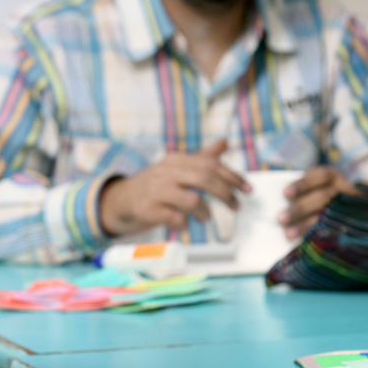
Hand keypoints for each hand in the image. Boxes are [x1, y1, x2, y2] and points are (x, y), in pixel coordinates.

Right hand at [98, 141, 249, 237]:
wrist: (120, 200)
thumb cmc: (154, 185)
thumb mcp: (176, 168)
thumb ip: (201, 157)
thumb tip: (224, 143)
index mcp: (176, 160)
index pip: (210, 164)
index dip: (232, 176)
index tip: (247, 189)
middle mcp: (166, 172)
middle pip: (204, 179)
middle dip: (226, 194)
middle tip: (235, 205)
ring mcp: (157, 192)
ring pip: (193, 200)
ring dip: (205, 212)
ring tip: (204, 218)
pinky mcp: (149, 210)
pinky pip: (176, 218)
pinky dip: (185, 224)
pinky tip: (184, 224)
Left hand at [279, 166, 358, 239]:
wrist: (353, 211)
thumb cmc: (319, 197)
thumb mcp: (314, 190)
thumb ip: (301, 194)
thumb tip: (280, 204)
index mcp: (332, 177)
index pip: (319, 176)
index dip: (302, 184)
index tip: (285, 194)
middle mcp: (343, 190)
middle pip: (322, 198)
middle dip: (300, 208)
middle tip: (281, 219)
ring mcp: (350, 207)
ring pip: (327, 216)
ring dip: (305, 225)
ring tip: (288, 234)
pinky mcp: (351, 224)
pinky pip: (334, 231)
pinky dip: (318, 235)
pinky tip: (306, 241)